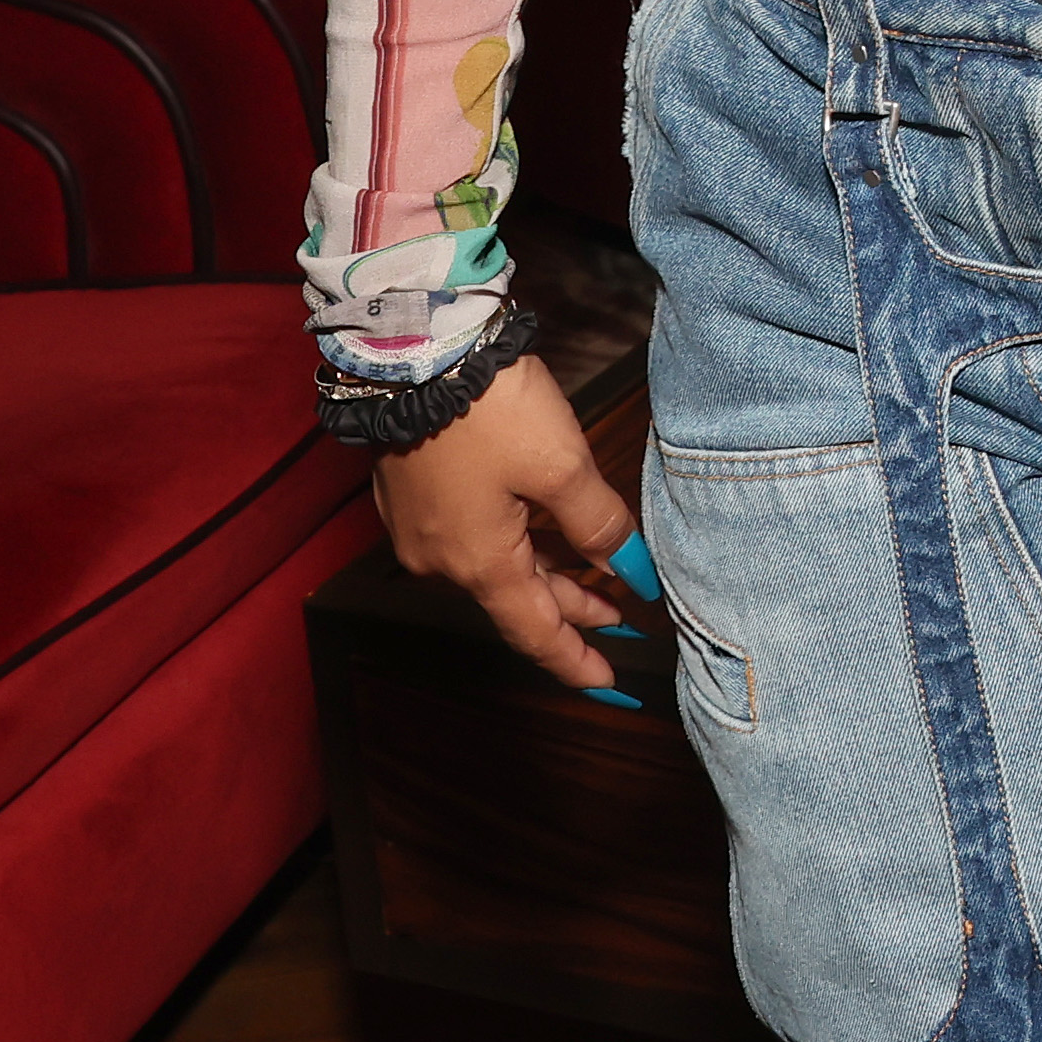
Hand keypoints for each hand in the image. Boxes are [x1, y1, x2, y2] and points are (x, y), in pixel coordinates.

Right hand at [372, 354, 641, 695]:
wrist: (416, 357)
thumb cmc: (493, 413)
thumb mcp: (562, 467)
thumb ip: (598, 523)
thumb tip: (629, 569)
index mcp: (480, 565)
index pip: (535, 632)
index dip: (574, 660)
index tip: (608, 684)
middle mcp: (443, 562)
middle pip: (518, 600)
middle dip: (572, 612)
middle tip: (620, 622)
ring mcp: (422, 531)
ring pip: (496, 567)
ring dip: (547, 576)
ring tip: (597, 580)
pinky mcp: (413, 498)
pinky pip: (473, 540)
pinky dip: (516, 547)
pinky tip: (544, 535)